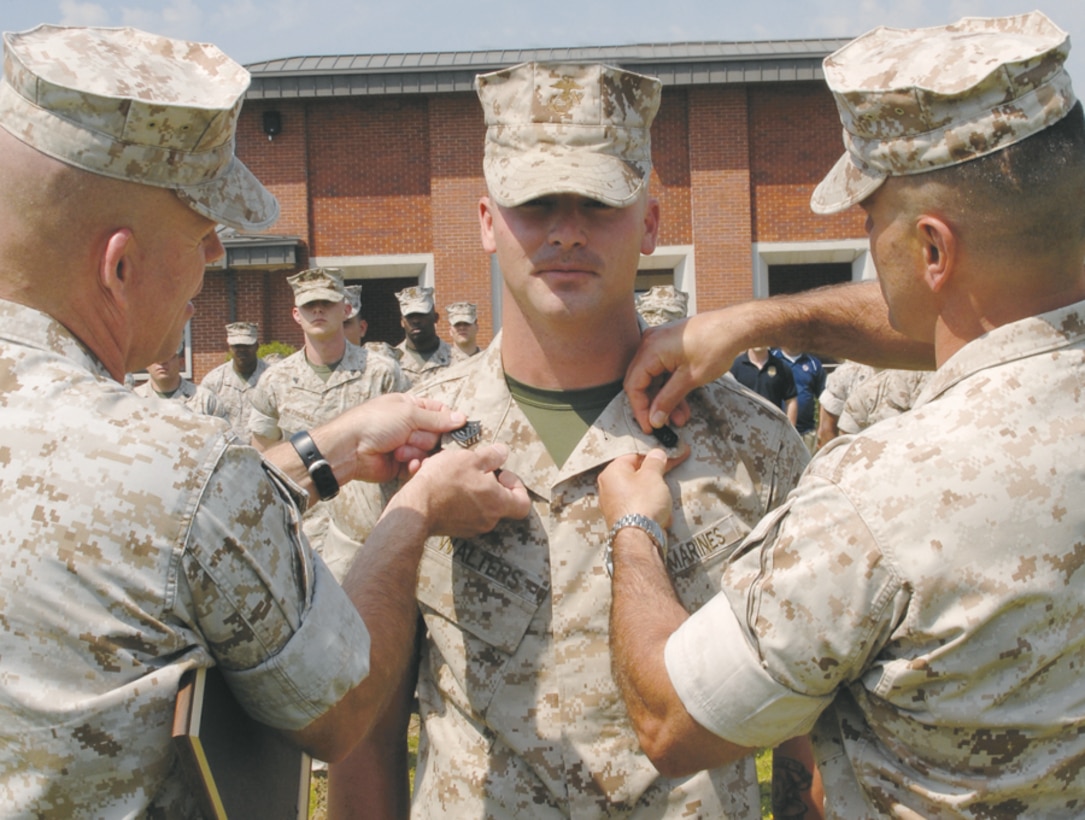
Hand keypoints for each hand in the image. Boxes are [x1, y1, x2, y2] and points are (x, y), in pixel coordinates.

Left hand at [311, 393, 467, 484]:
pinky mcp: (403, 464)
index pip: (440, 412)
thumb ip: (437, 419)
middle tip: (409, 436)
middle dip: (425, 437)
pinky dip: (413, 464)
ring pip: (429, 451)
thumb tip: (462, 418)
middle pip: (437, 434)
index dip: (448, 421)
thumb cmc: (375, 423)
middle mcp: (411, 426)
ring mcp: (407, 445)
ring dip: (415, 451)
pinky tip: (403, 462)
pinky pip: (420, 465)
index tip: (455, 427)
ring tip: (397, 450)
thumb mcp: (408, 413)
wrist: (350, 449)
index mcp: (411, 407)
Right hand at [389, 443, 530, 537]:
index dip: (517, 486)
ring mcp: (471, 527)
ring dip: (471, 489)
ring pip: (479, 506)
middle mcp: (489, 520)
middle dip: (490, 484)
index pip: (523, 503)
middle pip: (500, 502)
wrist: (415, 508)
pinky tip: (443, 485)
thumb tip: (503, 452)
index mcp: (498, 503)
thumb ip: (491, 456)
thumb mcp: (470, 458)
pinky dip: (458, 499)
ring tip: (455, 474)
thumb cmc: (444, 482)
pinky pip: (463, 512)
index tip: (502, 473)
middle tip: (475, 469)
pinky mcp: (454, 529)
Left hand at [597, 448, 685, 530]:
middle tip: (670, 474)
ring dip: (655, 494)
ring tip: (666, 498)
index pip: (634, 456)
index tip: (669, 456)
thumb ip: (655, 462)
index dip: (653, 455)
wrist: (639, 538)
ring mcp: (615, 506)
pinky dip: (652, 508)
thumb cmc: (642, 503)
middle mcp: (608, 488)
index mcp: (612, 472)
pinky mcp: (623, 520)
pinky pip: (640, 508)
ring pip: (640, 493)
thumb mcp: (653, 476)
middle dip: (655, 476)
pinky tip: (662, 513)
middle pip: (636, 475)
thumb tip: (656, 454)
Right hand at [625, 315, 736, 432]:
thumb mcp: (690, 378)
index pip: (634, 385)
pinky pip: (662, 370)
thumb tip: (655, 419)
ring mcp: (659, 343)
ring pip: (653, 378)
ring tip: (680, 417)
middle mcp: (649, 344)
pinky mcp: (669, 346)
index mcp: (650, 350)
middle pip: (640, 382)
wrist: (735, 327)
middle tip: (664, 424)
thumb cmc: (715, 346)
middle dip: (653, 405)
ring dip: (664, 398)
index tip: (650, 427)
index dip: (640, 409)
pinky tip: (681, 404)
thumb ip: (668, 400)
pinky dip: (670, 387)